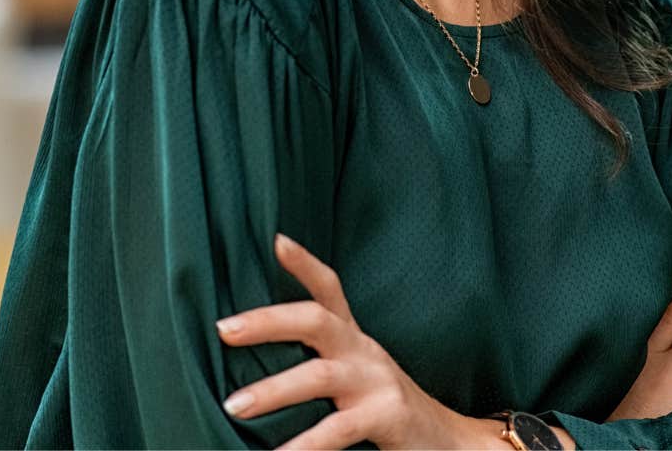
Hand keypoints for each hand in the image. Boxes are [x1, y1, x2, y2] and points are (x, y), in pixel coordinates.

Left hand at [215, 232, 481, 448]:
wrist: (448, 440)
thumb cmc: (385, 406)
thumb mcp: (354, 371)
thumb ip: (319, 357)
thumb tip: (254, 352)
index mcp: (352, 338)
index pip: (329, 288)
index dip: (304, 263)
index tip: (275, 241)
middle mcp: (364, 351)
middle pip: (315, 320)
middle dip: (267, 321)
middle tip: (223, 329)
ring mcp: (377, 381)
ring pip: (319, 376)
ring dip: (273, 390)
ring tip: (234, 406)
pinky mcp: (388, 415)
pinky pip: (339, 428)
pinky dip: (307, 443)